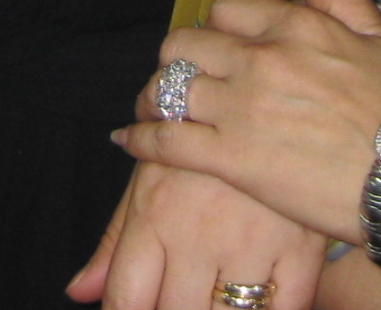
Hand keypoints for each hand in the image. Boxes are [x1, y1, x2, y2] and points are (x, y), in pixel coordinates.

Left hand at [68, 164, 327, 309]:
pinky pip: (286, 309)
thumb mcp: (150, 180)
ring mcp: (252, 242)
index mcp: (154, 215)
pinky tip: (259, 307)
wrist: (266, 91)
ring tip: (214, 303)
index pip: (126, 301)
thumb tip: (79, 292)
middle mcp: (198, 232)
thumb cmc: (197, 144)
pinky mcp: (301, 247)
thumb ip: (114, 242)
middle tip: (180, 303)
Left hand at [114, 0, 380, 243]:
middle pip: (184, 43)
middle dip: (179, 58)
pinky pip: (166, 139)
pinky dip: (140, 138)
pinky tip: (126, 140)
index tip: (220, 45)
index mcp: (292, 27)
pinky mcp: (229, 158)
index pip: (226, 7)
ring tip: (150, 108)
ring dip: (154, 96)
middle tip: (184, 77)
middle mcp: (257, 59)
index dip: (217, 25)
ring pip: (168, 86)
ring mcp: (239, 108)